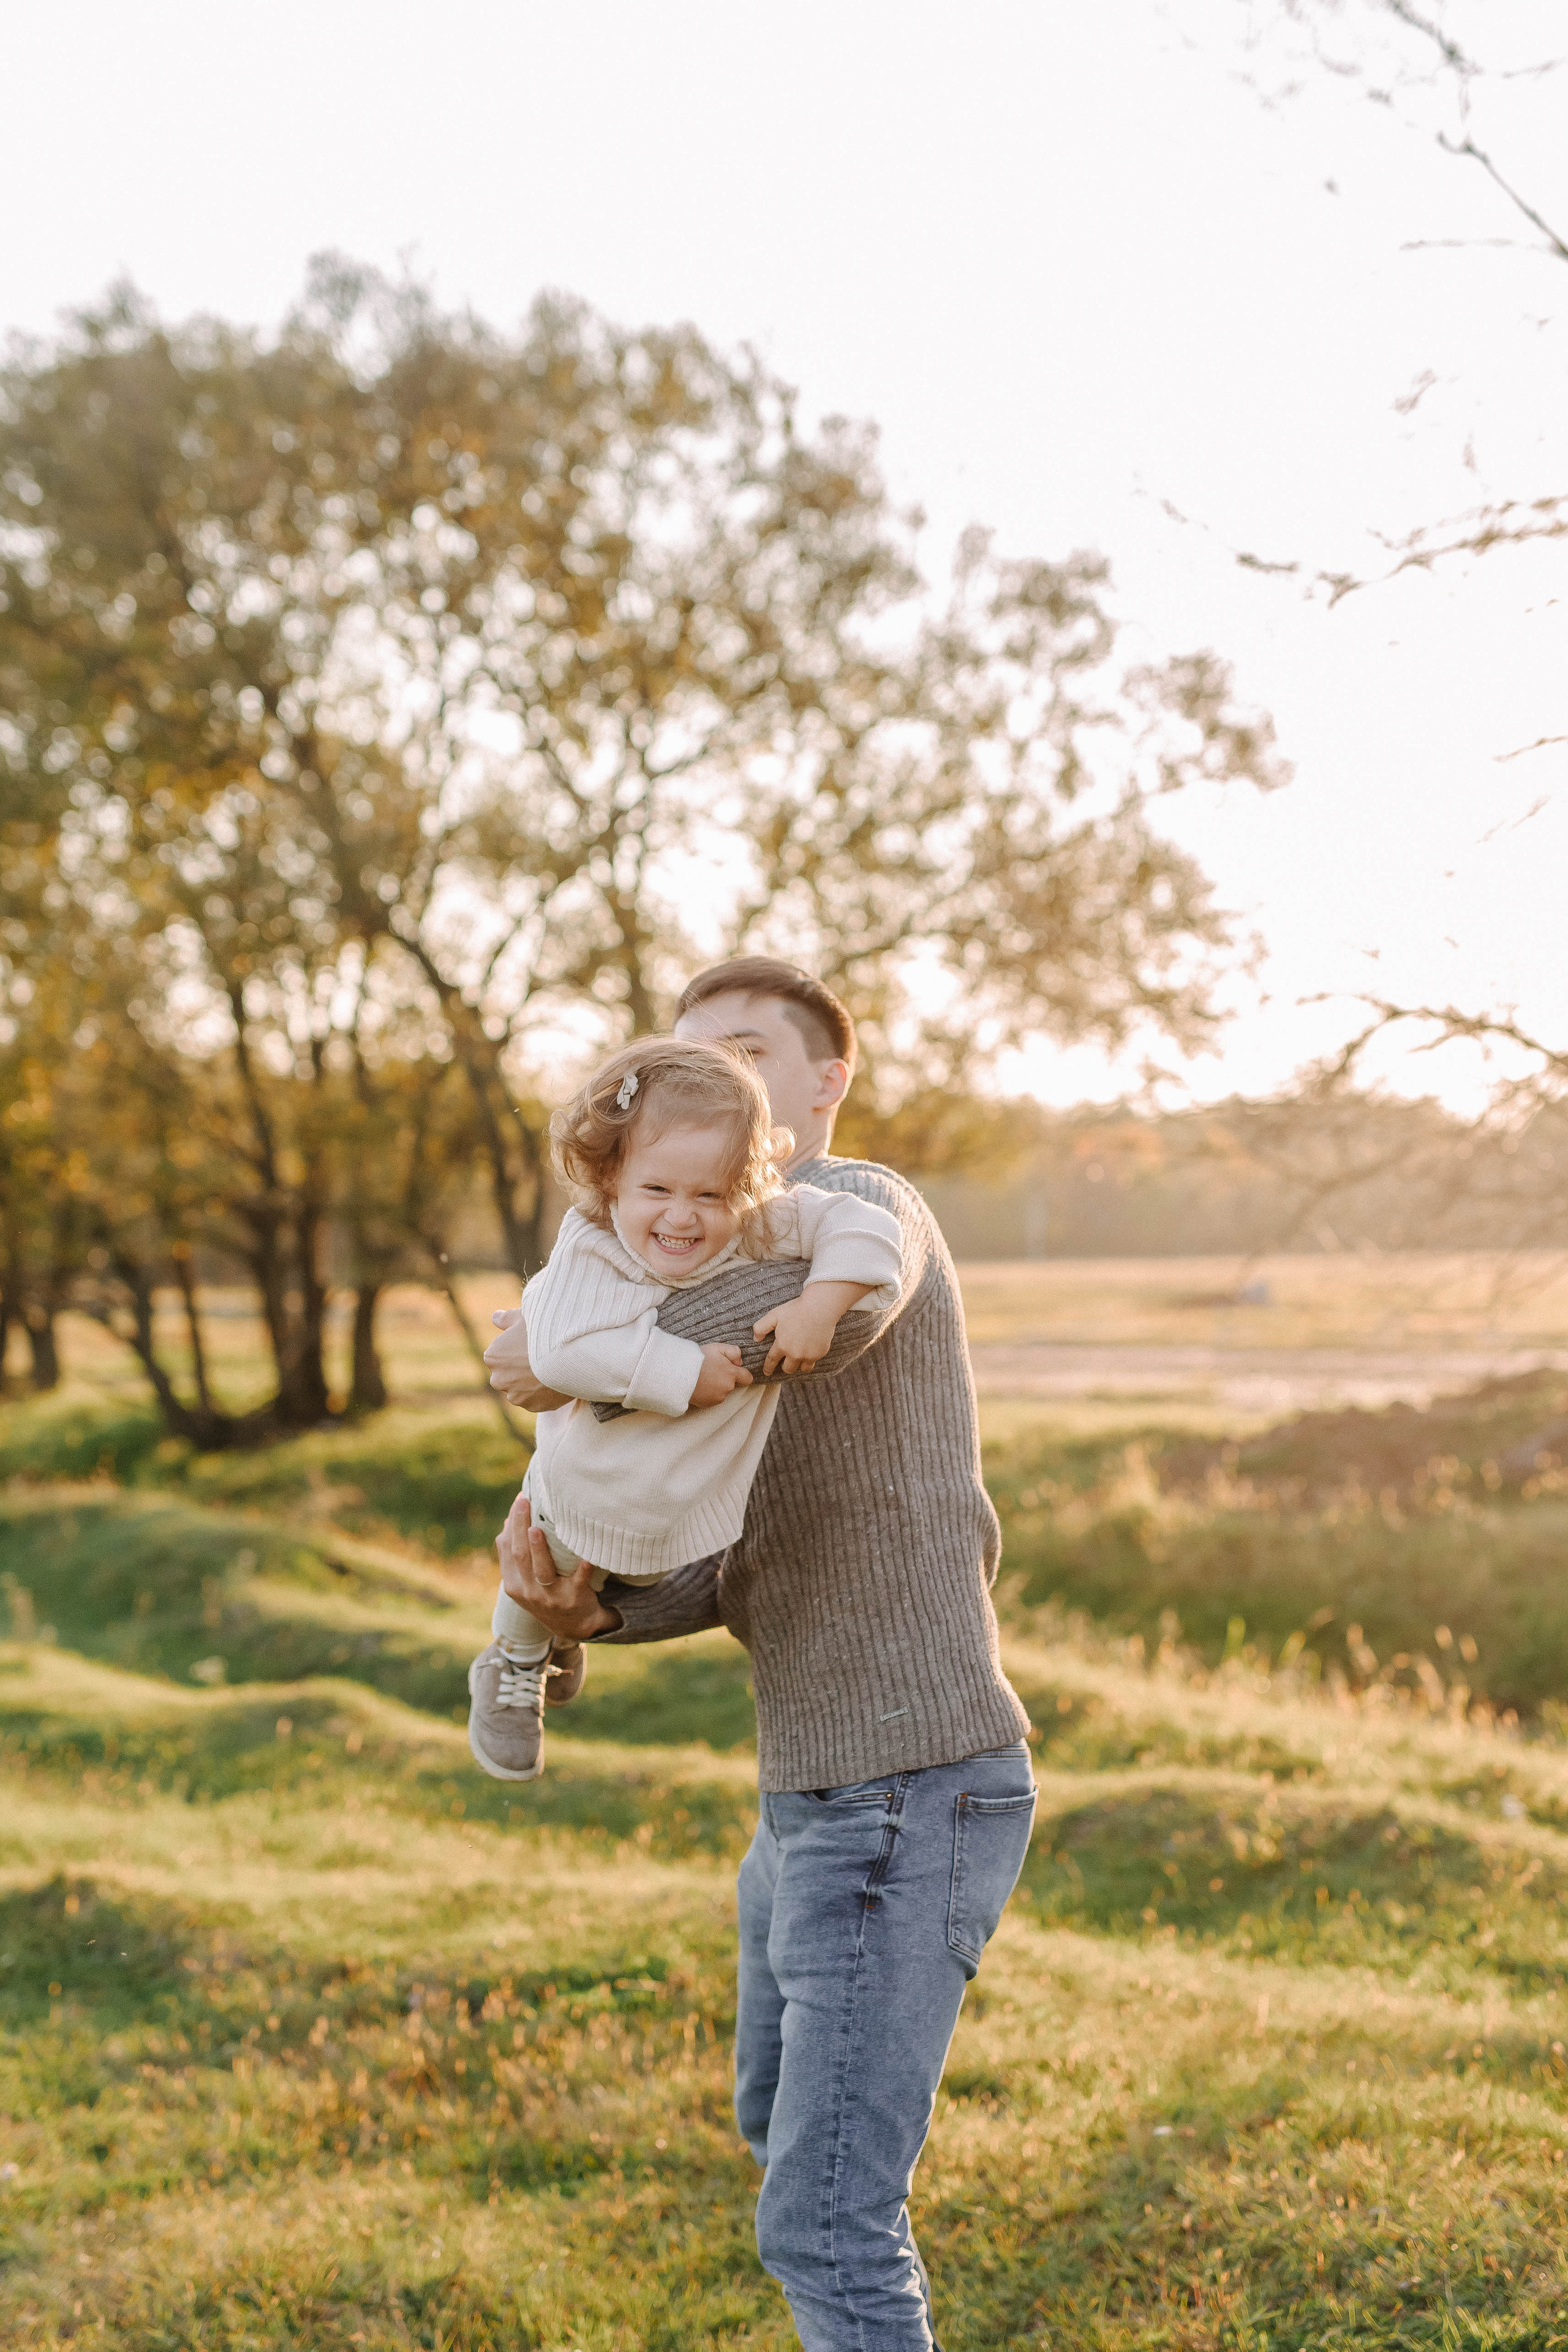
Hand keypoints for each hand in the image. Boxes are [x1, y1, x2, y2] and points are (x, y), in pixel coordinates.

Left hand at [485, 1308, 569, 1413]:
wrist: (571, 1355)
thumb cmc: (546, 1332)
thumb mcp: (525, 1317)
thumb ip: (506, 1318)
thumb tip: (495, 1317)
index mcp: (493, 1357)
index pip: (499, 1354)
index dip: (515, 1348)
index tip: (529, 1344)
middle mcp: (499, 1379)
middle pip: (508, 1373)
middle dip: (520, 1368)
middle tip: (540, 1357)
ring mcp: (515, 1396)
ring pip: (521, 1388)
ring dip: (531, 1382)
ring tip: (549, 1369)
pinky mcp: (532, 1407)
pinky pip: (536, 1399)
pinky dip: (543, 1393)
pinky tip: (554, 1380)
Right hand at [497, 1494, 618, 1639]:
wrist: (573, 1626)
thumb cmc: (546, 1594)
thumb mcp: (525, 1580)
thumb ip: (516, 1555)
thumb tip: (510, 1519)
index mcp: (513, 1583)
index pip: (507, 1550)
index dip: (511, 1525)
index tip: (519, 1500)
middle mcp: (528, 1591)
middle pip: (520, 1556)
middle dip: (520, 1527)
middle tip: (524, 1502)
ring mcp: (551, 1597)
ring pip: (542, 1571)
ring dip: (539, 1549)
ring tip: (537, 1529)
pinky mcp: (574, 1599)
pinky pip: (578, 1582)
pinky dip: (583, 1569)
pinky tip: (587, 1557)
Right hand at [690, 1341, 752, 1407]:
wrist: (679, 1374)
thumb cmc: (697, 1359)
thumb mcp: (717, 1348)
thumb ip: (734, 1351)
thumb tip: (740, 1361)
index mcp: (731, 1374)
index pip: (747, 1378)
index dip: (742, 1373)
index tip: (734, 1370)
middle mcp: (727, 1388)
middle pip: (732, 1384)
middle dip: (726, 1378)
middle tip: (712, 1370)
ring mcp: (718, 1397)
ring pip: (722, 1391)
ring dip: (717, 1386)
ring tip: (704, 1377)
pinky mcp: (708, 1404)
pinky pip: (713, 1398)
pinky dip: (708, 1393)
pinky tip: (700, 1385)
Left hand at [754, 1292, 842, 1376]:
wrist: (820, 1308)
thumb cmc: (796, 1310)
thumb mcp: (774, 1315)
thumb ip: (761, 1327)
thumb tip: (756, 1338)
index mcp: (782, 1345)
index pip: (772, 1361)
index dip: (768, 1368)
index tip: (767, 1372)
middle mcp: (795, 1354)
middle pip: (788, 1369)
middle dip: (785, 1366)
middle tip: (786, 1361)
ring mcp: (809, 1355)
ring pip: (802, 1369)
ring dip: (799, 1365)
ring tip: (798, 1358)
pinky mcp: (820, 1353)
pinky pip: (814, 1361)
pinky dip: (810, 1358)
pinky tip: (810, 1351)